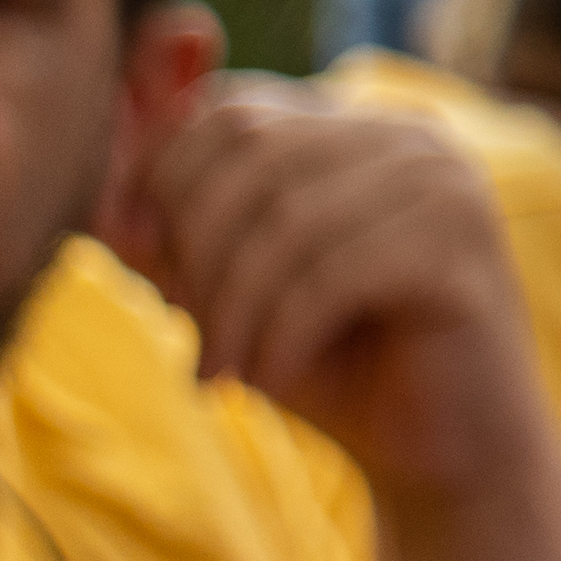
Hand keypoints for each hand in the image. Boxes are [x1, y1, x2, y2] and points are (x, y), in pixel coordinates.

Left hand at [102, 78, 550, 514]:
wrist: (433, 454)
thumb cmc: (321, 366)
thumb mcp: (217, 288)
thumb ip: (157, 226)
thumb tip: (96, 174)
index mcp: (350, 125)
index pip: (226, 106)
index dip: (158, 176)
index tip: (136, 256)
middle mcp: (408, 132)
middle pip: (248, 147)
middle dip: (193, 245)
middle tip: (186, 327)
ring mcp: (447, 183)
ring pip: (286, 218)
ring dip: (230, 307)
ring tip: (219, 368)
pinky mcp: (464, 249)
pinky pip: (331, 275)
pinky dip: (278, 336)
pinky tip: (265, 381)